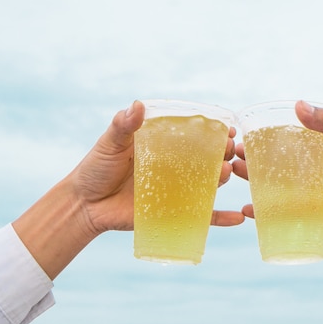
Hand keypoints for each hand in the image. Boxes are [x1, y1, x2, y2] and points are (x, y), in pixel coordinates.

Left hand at [14, 101, 242, 278]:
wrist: (84, 205)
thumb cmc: (95, 169)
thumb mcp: (109, 143)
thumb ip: (123, 125)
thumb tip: (138, 105)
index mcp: (163, 146)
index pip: (194, 135)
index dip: (214, 130)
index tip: (229, 127)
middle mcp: (174, 166)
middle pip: (206, 158)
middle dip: (223, 153)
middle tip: (229, 149)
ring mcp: (175, 190)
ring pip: (207, 184)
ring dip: (222, 178)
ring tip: (226, 172)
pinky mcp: (172, 212)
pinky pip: (200, 216)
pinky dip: (220, 218)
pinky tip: (238, 218)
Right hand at [233, 100, 322, 277]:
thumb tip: (298, 105)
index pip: (292, 139)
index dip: (271, 136)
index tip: (249, 132)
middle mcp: (316, 168)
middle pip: (280, 161)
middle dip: (257, 158)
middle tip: (236, 154)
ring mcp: (314, 190)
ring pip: (278, 183)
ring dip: (257, 179)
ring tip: (236, 172)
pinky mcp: (315, 210)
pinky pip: (287, 208)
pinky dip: (267, 209)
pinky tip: (250, 209)